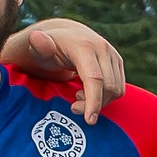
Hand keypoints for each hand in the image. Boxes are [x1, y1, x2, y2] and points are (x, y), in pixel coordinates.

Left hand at [2, 18, 126, 122]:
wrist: (65, 35)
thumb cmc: (48, 46)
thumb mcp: (38, 46)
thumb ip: (38, 44)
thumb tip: (37, 38)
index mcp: (84, 46)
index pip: (95, 79)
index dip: (94, 101)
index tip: (90, 121)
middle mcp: (103, 48)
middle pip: (108, 88)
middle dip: (92, 105)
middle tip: (73, 106)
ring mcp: (113, 55)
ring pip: (116, 90)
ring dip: (99, 102)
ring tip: (78, 97)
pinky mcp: (117, 63)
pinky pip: (119, 88)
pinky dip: (105, 97)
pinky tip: (88, 93)